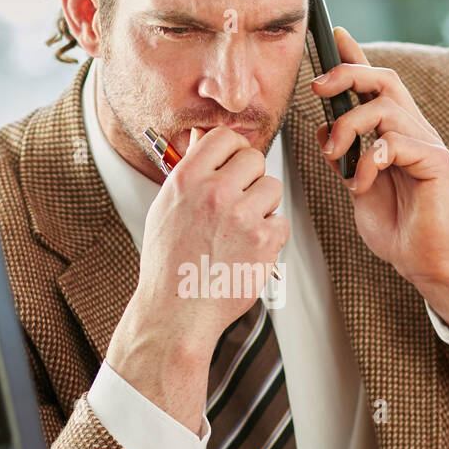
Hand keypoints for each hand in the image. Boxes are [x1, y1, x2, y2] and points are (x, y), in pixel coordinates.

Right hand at [129, 125, 288, 353]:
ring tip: (240, 231)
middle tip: (239, 203)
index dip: (232, 151)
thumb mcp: (166, 209)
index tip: (232, 167)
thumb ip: (188, 173)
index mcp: (187, 180)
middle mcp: (215, 192)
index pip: (225, 137)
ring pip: (273, 188)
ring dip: (263, 207)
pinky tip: (248, 250)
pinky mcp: (263, 240)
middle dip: (251, 179)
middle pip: (255, 158)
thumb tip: (201, 138)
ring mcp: (241, 216)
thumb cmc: (170, 264)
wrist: (177, 311)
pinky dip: (271, 236)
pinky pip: (282, 221)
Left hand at [311, 27, 448, 286]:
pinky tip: (363, 183)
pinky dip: (370, 161)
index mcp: (395, 132)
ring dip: (350, 127)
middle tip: (318, 87)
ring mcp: (428, 144)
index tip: (334, 35)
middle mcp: (414, 131)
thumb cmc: (396, 227)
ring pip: (386, 108)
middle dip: (348, 74)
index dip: (356, 57)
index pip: (376, 84)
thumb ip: (344, 157)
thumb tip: (323, 131)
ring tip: (337, 156)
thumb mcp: (357, 187)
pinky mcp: (437, 163)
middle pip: (385, 80)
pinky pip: (397, 143)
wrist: (423, 262)